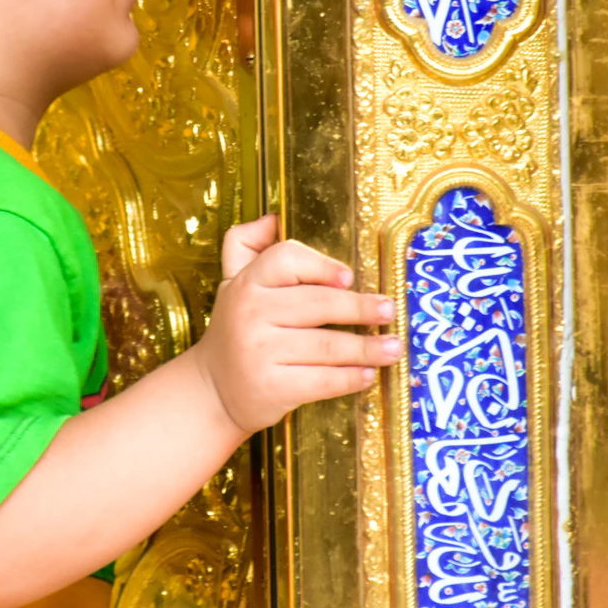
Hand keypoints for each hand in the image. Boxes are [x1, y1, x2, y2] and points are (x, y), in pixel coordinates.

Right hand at [191, 213, 399, 432]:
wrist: (213, 389)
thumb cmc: (236, 328)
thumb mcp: (232, 282)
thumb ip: (248, 244)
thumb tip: (275, 217)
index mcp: (245, 283)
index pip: (286, 260)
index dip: (321, 266)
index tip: (349, 277)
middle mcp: (250, 314)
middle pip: (318, 304)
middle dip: (360, 308)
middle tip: (389, 310)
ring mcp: (260, 353)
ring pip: (327, 345)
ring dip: (368, 348)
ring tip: (394, 347)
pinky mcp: (272, 388)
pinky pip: (322, 381)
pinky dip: (350, 378)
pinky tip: (368, 374)